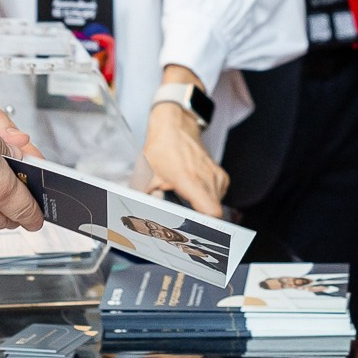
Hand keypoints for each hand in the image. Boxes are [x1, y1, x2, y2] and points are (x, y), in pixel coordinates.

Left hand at [139, 89, 228, 216]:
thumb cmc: (161, 149)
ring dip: (204, 209)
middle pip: (214, 213)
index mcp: (189, 179)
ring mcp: (215, 176)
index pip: (212, 212)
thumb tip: (137, 219)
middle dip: (201, 221)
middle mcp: (206, 178)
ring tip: (188, 203)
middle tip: (186, 223)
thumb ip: (144, 200)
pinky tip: (195, 193)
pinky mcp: (220, 175)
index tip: (196, 232)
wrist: (174, 126)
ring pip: (217, 205)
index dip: (207, 226)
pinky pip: (219, 196)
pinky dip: (208, 199)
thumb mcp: (146, 176)